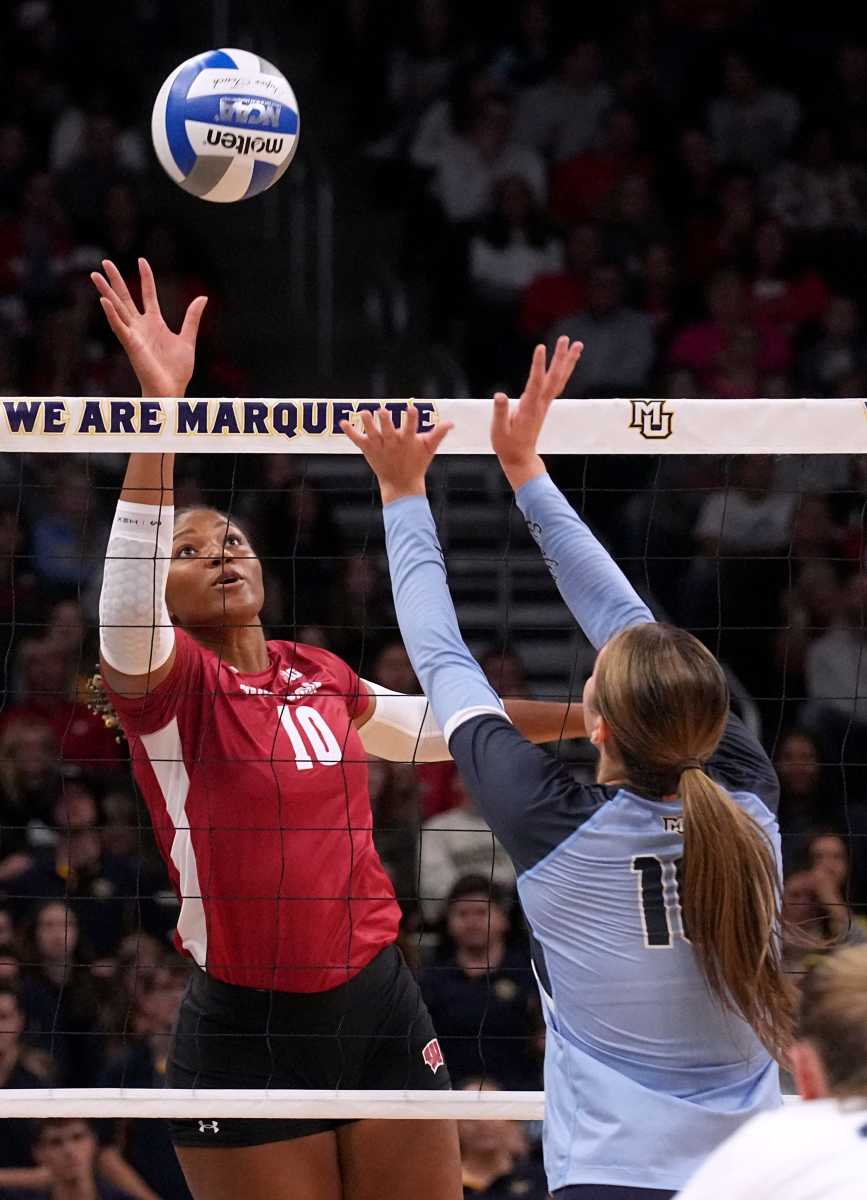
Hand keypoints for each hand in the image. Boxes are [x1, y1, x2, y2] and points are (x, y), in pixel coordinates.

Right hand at [90, 257, 206, 397]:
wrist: (171, 389)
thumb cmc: (177, 370)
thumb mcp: (188, 338)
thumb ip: (192, 318)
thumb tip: (203, 297)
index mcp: (154, 323)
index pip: (147, 294)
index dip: (145, 277)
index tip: (141, 260)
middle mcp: (140, 326)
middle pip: (125, 297)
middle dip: (115, 280)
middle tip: (104, 262)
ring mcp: (134, 334)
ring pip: (117, 308)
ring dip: (106, 292)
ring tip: (95, 275)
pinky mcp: (131, 345)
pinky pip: (119, 327)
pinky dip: (111, 314)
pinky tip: (104, 301)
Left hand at [340, 405, 453, 505]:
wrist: (401, 485)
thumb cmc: (416, 464)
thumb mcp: (429, 449)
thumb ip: (438, 434)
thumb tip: (452, 422)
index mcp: (408, 441)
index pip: (411, 427)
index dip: (411, 418)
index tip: (411, 409)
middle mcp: (393, 443)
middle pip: (388, 430)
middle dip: (385, 421)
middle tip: (382, 411)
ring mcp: (380, 447)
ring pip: (372, 433)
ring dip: (367, 424)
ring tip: (363, 413)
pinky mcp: (369, 450)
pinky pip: (357, 440)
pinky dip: (350, 432)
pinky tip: (343, 422)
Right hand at [491, 336, 583, 490]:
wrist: (520, 457)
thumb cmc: (507, 445)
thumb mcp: (498, 431)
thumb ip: (500, 413)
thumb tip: (499, 395)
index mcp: (528, 408)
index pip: (535, 383)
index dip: (538, 366)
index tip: (540, 348)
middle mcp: (540, 404)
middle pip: (554, 378)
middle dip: (560, 358)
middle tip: (566, 339)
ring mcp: (544, 404)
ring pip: (559, 379)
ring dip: (568, 361)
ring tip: (576, 344)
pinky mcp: (544, 404)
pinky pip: (557, 384)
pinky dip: (563, 371)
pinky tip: (566, 361)